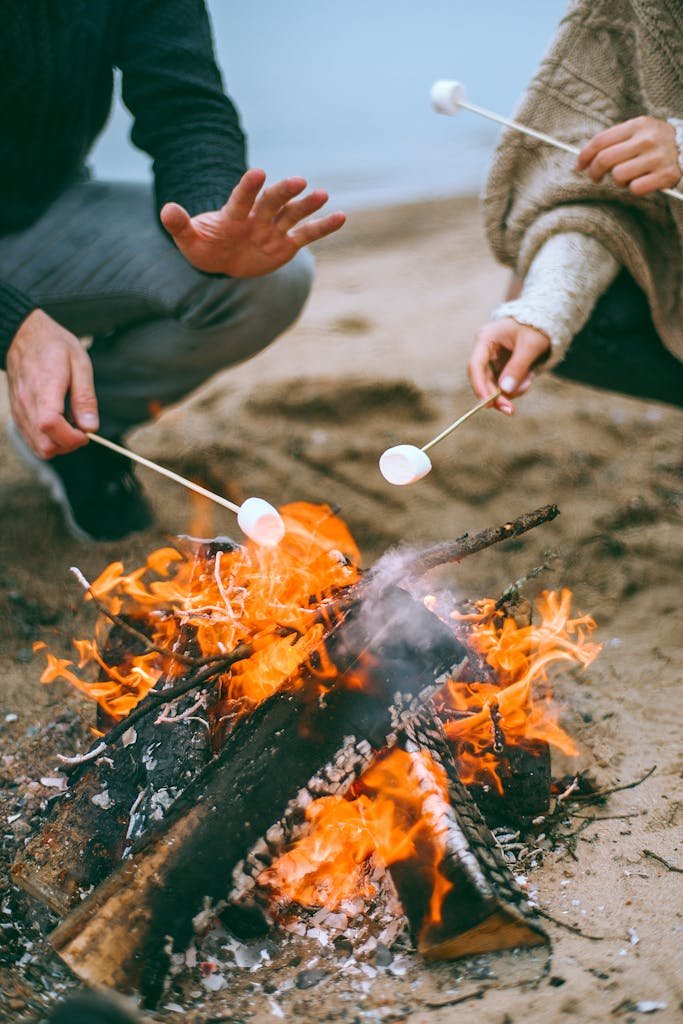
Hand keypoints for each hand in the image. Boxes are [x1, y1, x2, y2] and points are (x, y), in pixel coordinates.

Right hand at [6, 309, 98, 457]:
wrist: (25, 335)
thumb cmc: (54, 346)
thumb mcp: (79, 364)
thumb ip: (85, 398)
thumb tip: (91, 427)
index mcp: (44, 388)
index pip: (50, 424)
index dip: (72, 437)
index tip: (86, 431)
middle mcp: (26, 403)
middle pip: (45, 445)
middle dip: (69, 444)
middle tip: (82, 428)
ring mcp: (19, 411)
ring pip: (39, 447)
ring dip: (60, 444)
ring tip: (71, 424)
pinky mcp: (18, 415)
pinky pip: (33, 440)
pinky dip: (49, 440)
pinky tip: (60, 423)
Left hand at [160, 168, 345, 276]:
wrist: (222, 258)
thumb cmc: (204, 247)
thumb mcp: (189, 240)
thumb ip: (180, 225)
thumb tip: (166, 210)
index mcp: (234, 216)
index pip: (242, 199)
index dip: (248, 187)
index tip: (258, 173)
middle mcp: (257, 218)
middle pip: (272, 202)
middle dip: (283, 192)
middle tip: (298, 181)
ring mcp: (273, 229)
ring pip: (292, 214)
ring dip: (307, 205)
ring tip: (322, 195)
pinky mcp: (286, 244)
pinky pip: (306, 234)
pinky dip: (323, 226)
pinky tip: (340, 216)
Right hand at [468, 318, 550, 413]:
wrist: (545, 320)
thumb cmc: (536, 327)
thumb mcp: (530, 346)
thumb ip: (517, 367)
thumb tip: (505, 391)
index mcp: (485, 339)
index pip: (475, 366)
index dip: (478, 386)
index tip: (488, 403)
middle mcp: (484, 351)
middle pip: (483, 380)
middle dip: (497, 396)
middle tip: (510, 411)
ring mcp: (492, 361)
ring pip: (494, 386)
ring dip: (511, 391)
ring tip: (529, 380)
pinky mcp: (501, 368)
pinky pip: (504, 385)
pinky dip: (517, 387)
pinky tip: (528, 378)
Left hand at [577, 116, 680, 195]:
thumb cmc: (656, 144)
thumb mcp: (640, 132)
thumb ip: (616, 140)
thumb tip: (585, 159)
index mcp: (638, 125)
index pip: (601, 141)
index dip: (585, 156)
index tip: (579, 166)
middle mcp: (647, 139)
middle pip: (605, 159)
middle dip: (594, 172)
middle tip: (595, 178)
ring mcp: (658, 156)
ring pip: (618, 176)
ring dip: (619, 181)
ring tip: (628, 177)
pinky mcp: (666, 174)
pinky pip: (636, 188)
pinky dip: (635, 189)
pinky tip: (643, 182)